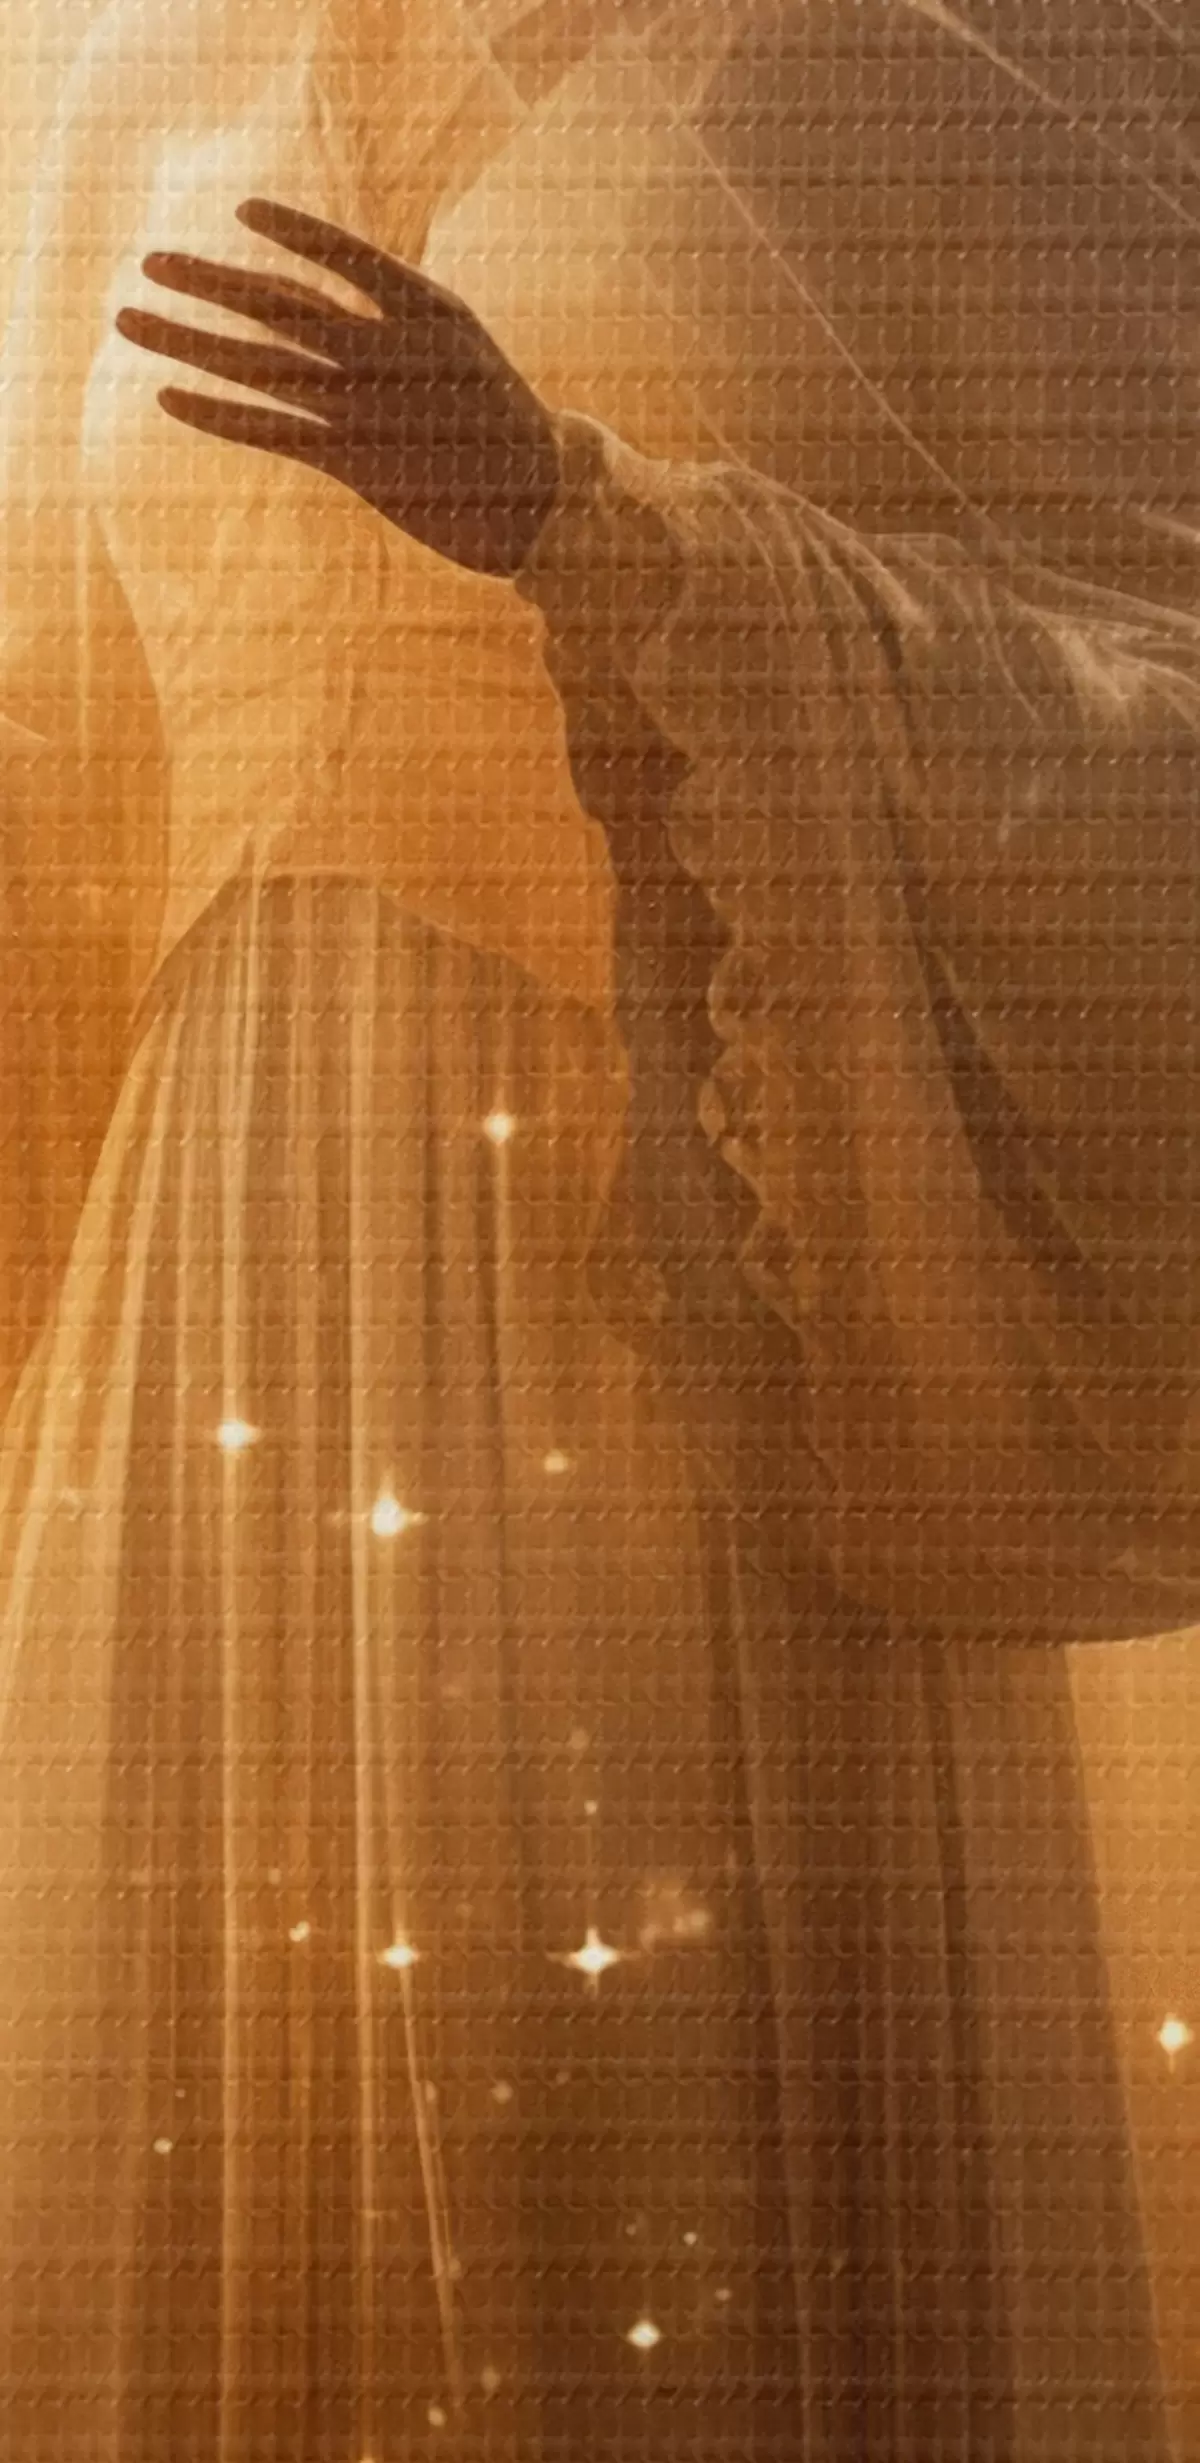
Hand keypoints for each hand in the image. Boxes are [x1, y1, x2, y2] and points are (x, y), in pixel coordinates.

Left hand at [114, 199, 561, 578]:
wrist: (541, 505)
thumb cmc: (498, 424)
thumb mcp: (463, 352)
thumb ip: (401, 322)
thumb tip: (339, 300)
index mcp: (427, 311)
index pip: (346, 258)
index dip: (293, 231)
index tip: (242, 210)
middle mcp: (390, 351)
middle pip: (280, 307)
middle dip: (208, 281)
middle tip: (149, 261)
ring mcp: (369, 408)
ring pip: (258, 365)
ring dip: (186, 341)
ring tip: (129, 319)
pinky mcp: (354, 463)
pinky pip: (269, 432)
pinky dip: (215, 414)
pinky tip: (169, 397)